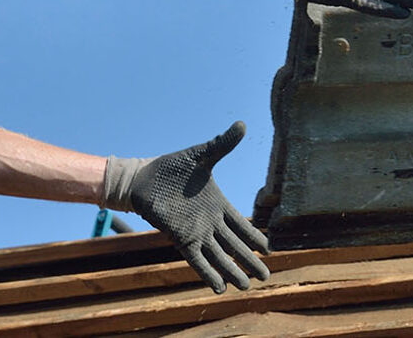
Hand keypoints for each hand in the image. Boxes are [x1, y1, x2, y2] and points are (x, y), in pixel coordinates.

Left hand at [102, 121, 269, 292]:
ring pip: (219, 257)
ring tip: (246, 287)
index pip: (242, 225)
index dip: (256, 238)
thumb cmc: (171, 168)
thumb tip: (242, 124)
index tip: (269, 250)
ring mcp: (196, 232)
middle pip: (235, 246)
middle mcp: (210, 222)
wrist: (143, 179)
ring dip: (232, 271)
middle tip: (266, 277)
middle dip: (250, 261)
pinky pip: (198, 260)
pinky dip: (208, 274)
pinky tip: (219, 288)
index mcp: (219, 205)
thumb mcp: (201, 155)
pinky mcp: (181, 239)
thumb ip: (222, 144)